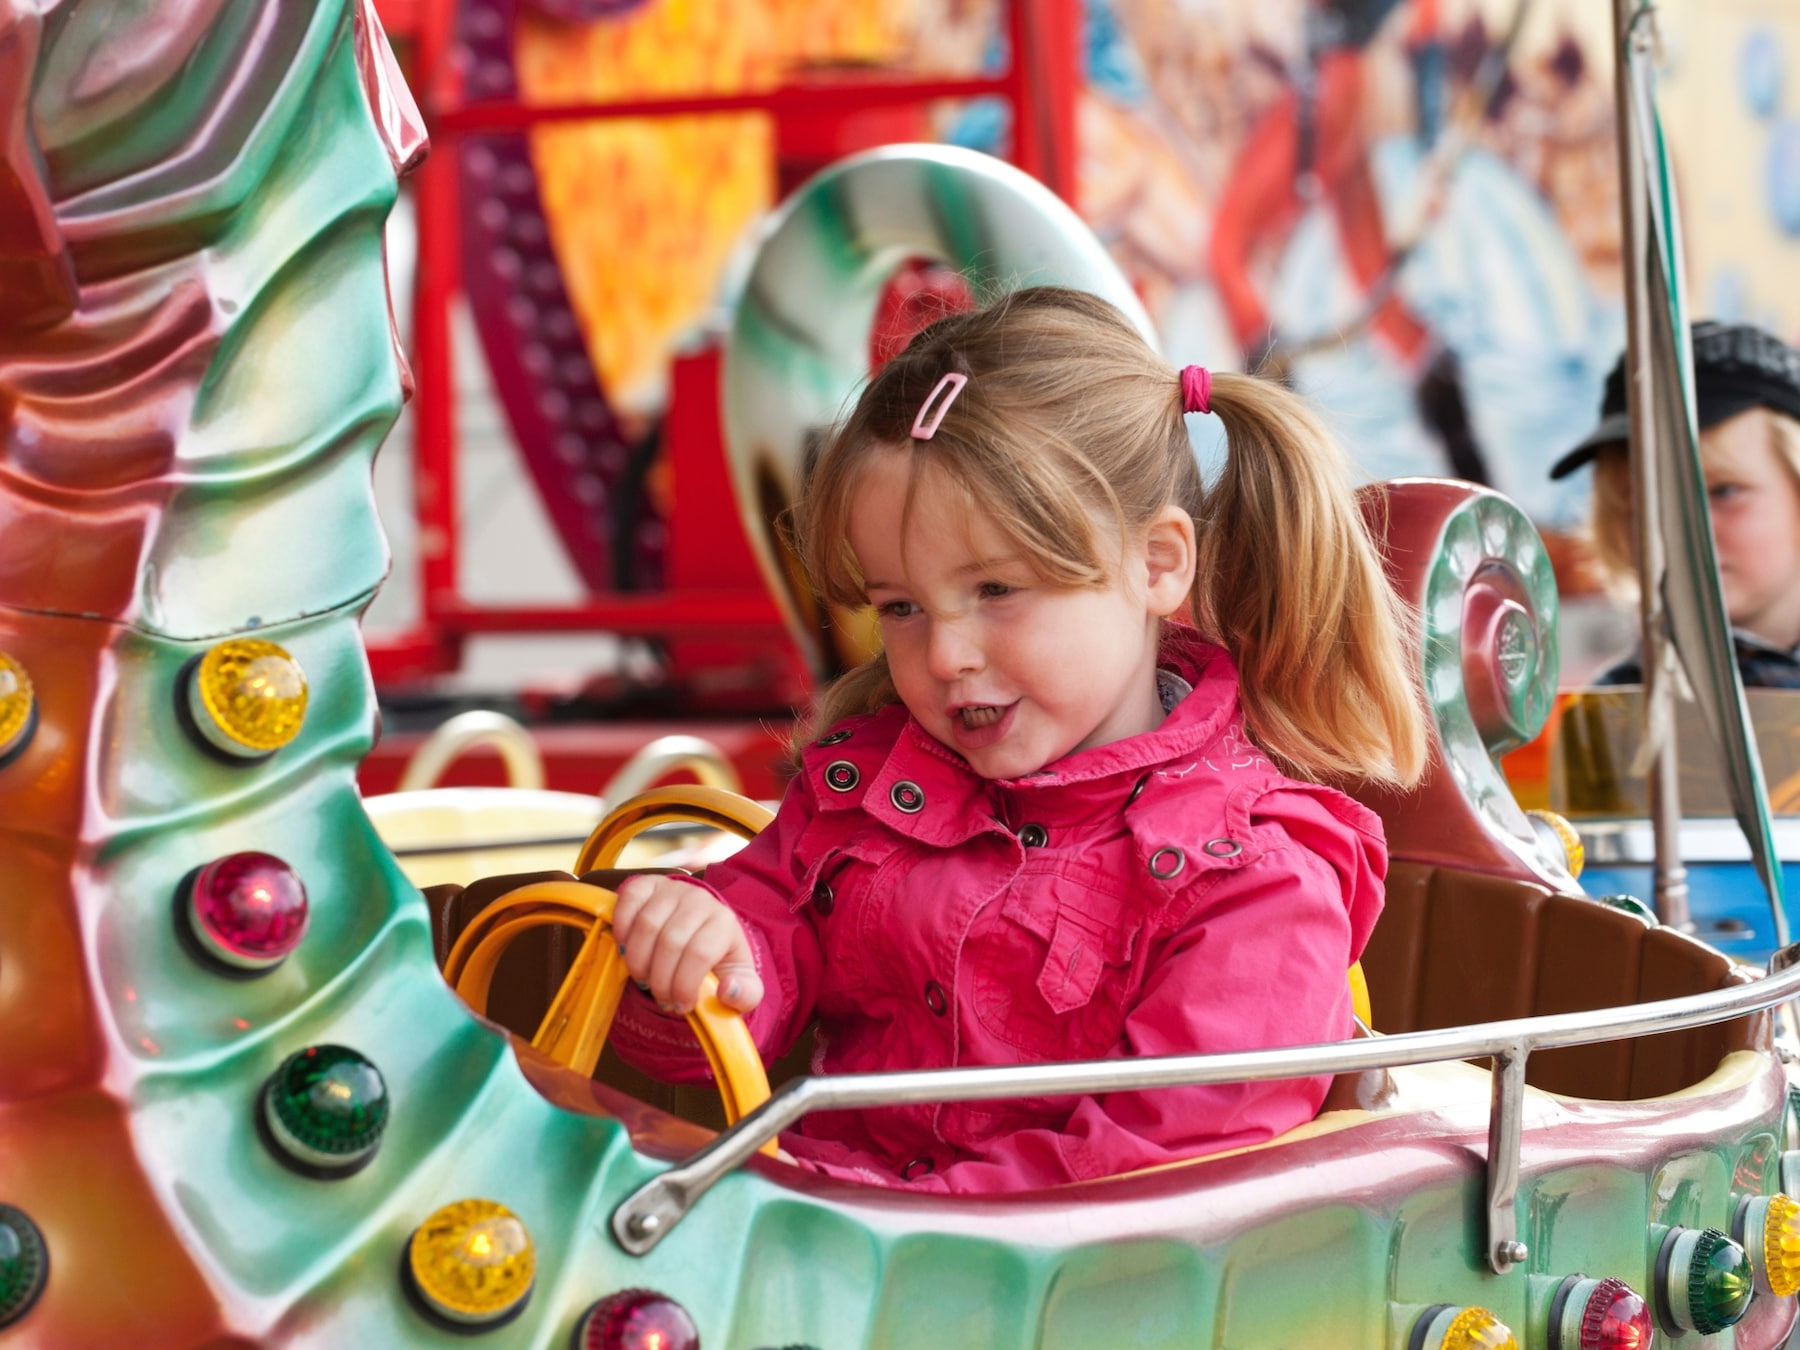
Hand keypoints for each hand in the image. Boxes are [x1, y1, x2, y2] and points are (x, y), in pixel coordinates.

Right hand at [612, 874, 763, 1016]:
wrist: (701, 927)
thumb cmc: (719, 960)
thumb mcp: (741, 982)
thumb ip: (746, 995)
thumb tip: (728, 991)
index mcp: (724, 922)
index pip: (699, 954)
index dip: (684, 985)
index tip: (681, 1005)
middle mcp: (699, 899)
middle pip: (670, 942)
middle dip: (660, 981)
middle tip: (661, 998)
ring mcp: (671, 889)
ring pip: (646, 927)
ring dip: (638, 962)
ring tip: (645, 979)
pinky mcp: (647, 884)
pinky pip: (628, 902)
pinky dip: (622, 931)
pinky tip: (627, 952)